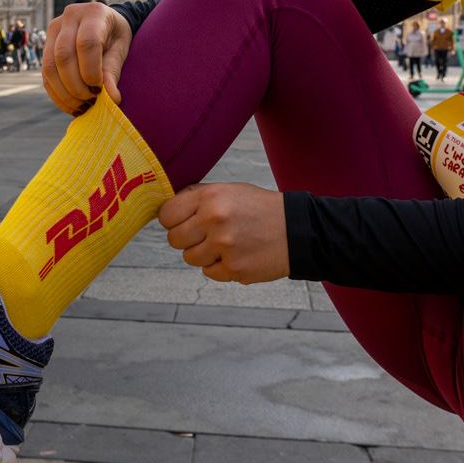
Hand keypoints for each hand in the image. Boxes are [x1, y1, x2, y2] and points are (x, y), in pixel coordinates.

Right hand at [42, 2, 132, 115]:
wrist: (106, 25)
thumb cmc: (116, 37)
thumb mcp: (121, 50)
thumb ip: (114, 72)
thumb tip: (111, 99)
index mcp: (93, 13)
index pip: (86, 43)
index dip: (91, 71)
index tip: (100, 90)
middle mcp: (69, 17)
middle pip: (63, 56)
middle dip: (76, 86)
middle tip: (91, 101)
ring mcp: (53, 30)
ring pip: (50, 67)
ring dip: (65, 93)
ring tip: (82, 106)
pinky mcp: (46, 46)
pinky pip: (46, 75)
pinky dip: (57, 95)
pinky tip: (72, 105)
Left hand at [159, 182, 289, 283]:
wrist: (297, 230)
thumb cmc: (260, 208)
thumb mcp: (229, 190)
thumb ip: (198, 197)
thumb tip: (166, 207)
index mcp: (210, 197)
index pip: (167, 214)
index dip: (172, 220)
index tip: (181, 222)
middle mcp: (214, 220)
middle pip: (174, 239)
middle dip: (186, 239)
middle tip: (204, 235)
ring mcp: (224, 246)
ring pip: (189, 258)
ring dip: (203, 254)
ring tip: (224, 244)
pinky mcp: (234, 268)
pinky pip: (209, 272)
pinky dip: (219, 267)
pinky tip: (236, 255)